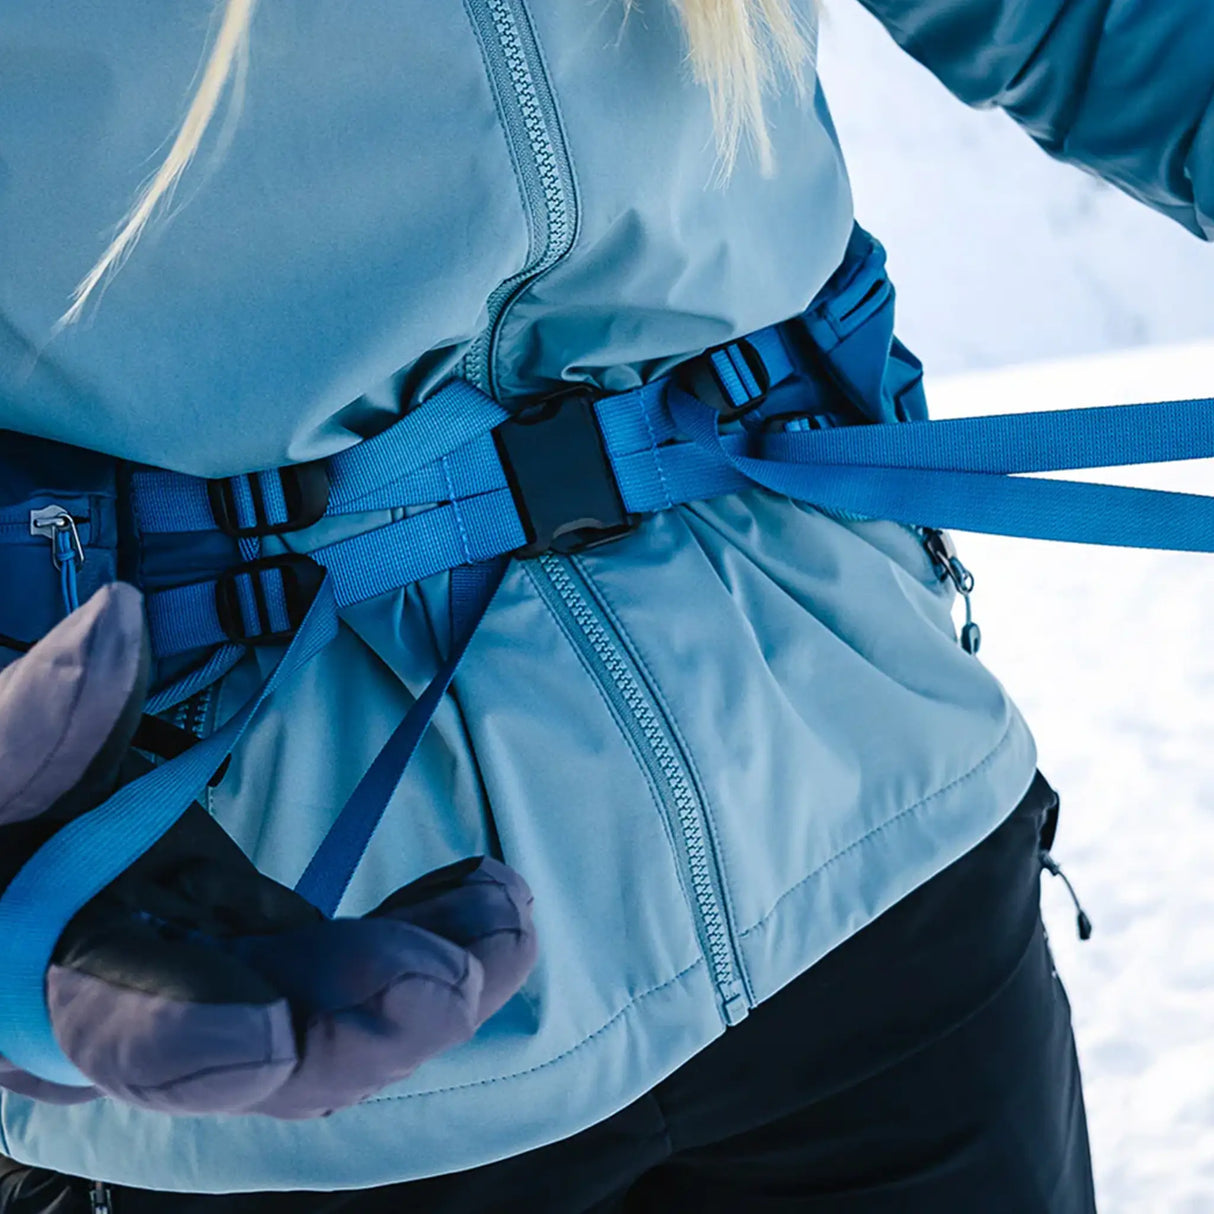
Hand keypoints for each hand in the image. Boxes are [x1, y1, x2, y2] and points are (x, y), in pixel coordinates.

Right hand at [0, 585, 536, 1117]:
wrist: (15, 832)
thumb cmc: (1, 811)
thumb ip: (41, 715)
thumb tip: (117, 618)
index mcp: (63, 978)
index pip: (129, 1039)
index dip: (196, 1046)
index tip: (270, 1032)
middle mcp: (162, 1004)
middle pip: (271, 1058)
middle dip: (369, 1025)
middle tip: (455, 972)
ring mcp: (233, 975)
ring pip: (346, 1015)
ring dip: (438, 976)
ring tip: (506, 912)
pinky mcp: (274, 942)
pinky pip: (364, 963)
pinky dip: (431, 933)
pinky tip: (482, 893)